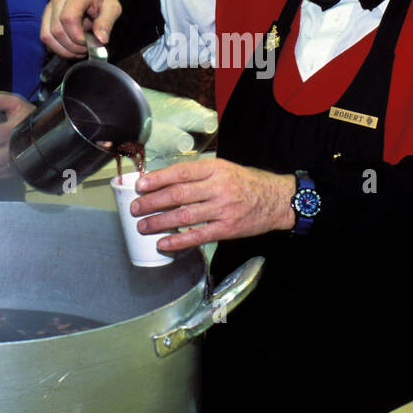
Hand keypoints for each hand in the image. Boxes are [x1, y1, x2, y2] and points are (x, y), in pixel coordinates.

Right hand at [40, 0, 120, 57]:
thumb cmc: (102, 0)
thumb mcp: (113, 8)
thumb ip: (107, 22)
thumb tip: (101, 40)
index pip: (69, 18)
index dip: (77, 36)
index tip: (88, 43)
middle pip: (57, 30)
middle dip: (72, 46)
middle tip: (86, 49)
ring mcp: (50, 8)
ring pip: (48, 36)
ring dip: (63, 50)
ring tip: (78, 51)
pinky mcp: (46, 18)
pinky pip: (45, 37)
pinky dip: (57, 48)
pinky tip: (70, 48)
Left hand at [128, 158, 295, 252]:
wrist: (277, 199)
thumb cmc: (247, 183)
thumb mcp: (225, 169)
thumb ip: (199, 174)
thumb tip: (166, 181)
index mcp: (215, 169)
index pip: (181, 172)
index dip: (157, 179)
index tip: (140, 185)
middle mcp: (218, 187)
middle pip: (178, 194)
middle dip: (152, 202)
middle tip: (135, 208)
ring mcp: (223, 209)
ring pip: (184, 216)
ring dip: (160, 222)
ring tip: (143, 226)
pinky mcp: (228, 229)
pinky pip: (198, 236)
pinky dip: (178, 240)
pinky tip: (163, 243)